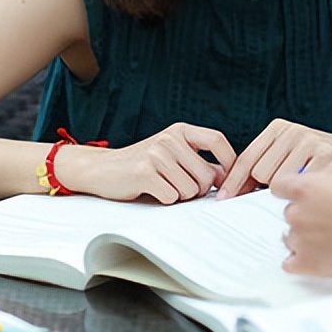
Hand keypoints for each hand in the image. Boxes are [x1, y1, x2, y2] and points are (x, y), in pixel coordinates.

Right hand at [58, 123, 231, 203]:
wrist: (101, 169)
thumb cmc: (142, 165)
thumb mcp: (173, 154)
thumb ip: (198, 161)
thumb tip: (228, 176)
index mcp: (181, 131)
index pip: (217, 140)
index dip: (229, 162)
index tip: (228, 179)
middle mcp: (170, 138)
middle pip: (208, 175)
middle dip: (198, 189)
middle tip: (179, 186)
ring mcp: (157, 154)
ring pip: (191, 190)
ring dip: (180, 196)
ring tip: (163, 186)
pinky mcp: (144, 173)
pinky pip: (172, 197)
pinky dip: (164, 200)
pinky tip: (151, 191)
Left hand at [217, 119, 331, 197]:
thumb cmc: (322, 159)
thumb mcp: (290, 153)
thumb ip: (263, 166)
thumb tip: (233, 191)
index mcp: (279, 128)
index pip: (247, 158)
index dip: (233, 181)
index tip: (224, 199)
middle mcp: (292, 131)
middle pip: (260, 173)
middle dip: (264, 190)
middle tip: (284, 196)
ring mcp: (310, 141)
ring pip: (279, 182)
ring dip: (288, 194)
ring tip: (305, 192)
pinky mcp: (326, 155)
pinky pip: (302, 186)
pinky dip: (305, 195)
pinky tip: (316, 193)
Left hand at [271, 158, 331, 275]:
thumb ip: (323, 171)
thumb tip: (314, 176)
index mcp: (304, 188)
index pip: (278, 186)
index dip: (291, 189)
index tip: (299, 194)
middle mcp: (296, 214)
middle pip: (289, 213)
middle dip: (305, 213)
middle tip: (329, 216)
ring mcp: (300, 241)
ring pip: (291, 237)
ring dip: (305, 236)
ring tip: (331, 236)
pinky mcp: (307, 264)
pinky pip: (290, 263)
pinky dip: (301, 259)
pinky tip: (318, 254)